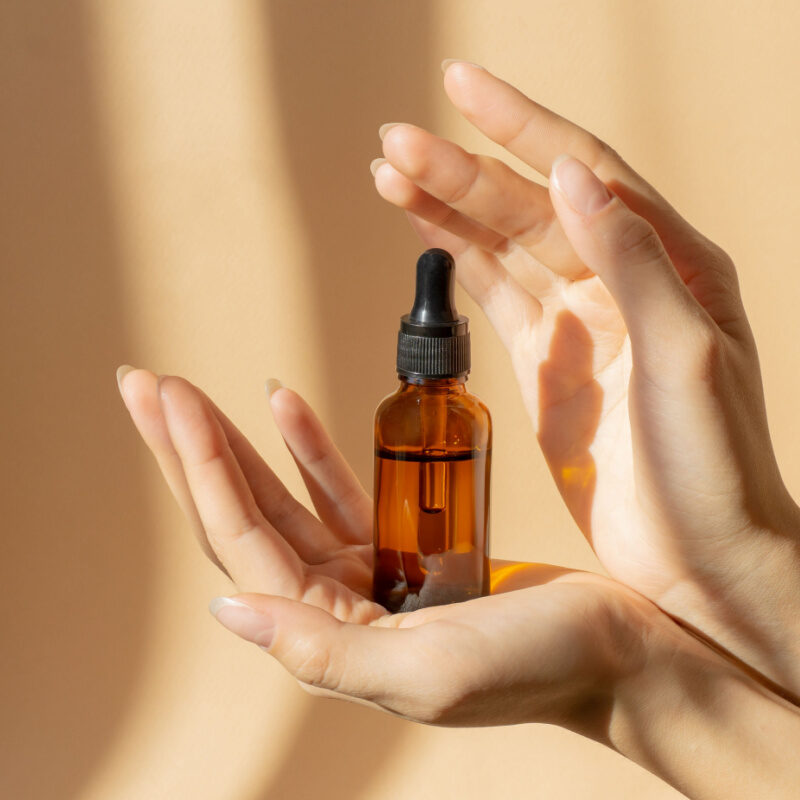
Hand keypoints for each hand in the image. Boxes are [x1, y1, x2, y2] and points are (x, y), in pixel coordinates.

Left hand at [117, 367, 643, 724]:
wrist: (621, 650)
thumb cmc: (543, 665)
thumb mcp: (432, 670)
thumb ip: (325, 650)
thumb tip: (226, 608)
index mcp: (331, 636)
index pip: (246, 539)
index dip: (202, 467)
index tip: (170, 395)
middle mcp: (334, 605)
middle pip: (242, 514)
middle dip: (189, 448)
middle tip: (142, 382)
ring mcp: (363, 572)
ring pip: (280, 496)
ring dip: (236, 442)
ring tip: (191, 390)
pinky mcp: (399, 544)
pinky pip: (336, 489)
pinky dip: (306, 447)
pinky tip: (280, 404)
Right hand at [372, 61, 799, 692]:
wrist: (699, 558)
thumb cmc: (712, 468)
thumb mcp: (682, 358)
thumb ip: (632, 261)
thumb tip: (572, 174)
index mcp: (671, 263)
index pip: (585, 170)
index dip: (520, 126)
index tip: (458, 88)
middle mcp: (625, 280)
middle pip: (529, 206)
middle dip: (460, 171)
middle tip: (392, 144)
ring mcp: (583, 321)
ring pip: (505, 245)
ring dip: (449, 209)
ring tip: (390, 175)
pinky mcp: (551, 364)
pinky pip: (499, 296)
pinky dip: (459, 261)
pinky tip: (427, 232)